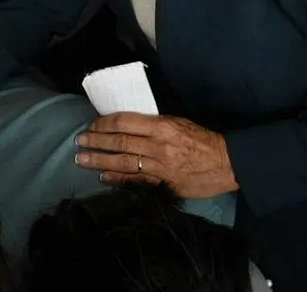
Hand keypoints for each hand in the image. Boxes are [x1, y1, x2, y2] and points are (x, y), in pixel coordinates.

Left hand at [76, 113, 237, 198]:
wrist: (228, 163)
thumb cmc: (203, 139)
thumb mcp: (180, 122)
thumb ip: (155, 124)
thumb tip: (129, 124)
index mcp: (162, 126)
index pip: (125, 122)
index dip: (105, 123)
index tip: (92, 125)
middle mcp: (158, 146)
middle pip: (120, 142)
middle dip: (96, 141)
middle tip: (78, 141)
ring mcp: (160, 167)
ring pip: (124, 162)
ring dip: (100, 160)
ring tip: (81, 159)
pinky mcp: (164, 185)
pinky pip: (136, 181)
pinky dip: (118, 179)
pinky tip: (103, 177)